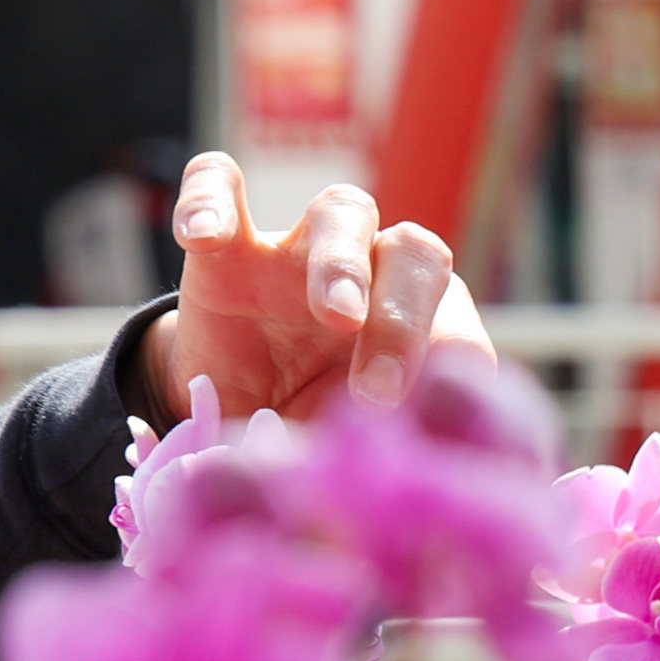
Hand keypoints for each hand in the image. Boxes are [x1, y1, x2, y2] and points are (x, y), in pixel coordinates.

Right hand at [139, 153, 490, 428]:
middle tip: (379, 390)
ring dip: (343, 260)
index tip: (417, 421)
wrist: (229, 420)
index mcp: (423, 329)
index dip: (445, 372)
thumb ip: (377, 450)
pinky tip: (203, 234)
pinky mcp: (226, 250)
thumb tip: (397, 475)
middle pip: (414, 254)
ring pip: (343, 211)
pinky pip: (220, 185)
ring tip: (337, 315)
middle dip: (404, 320)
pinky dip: (210, 198)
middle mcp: (373, 278)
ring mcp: (298, 255)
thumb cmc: (312, 430)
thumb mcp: (347, 453)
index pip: (456, 327)